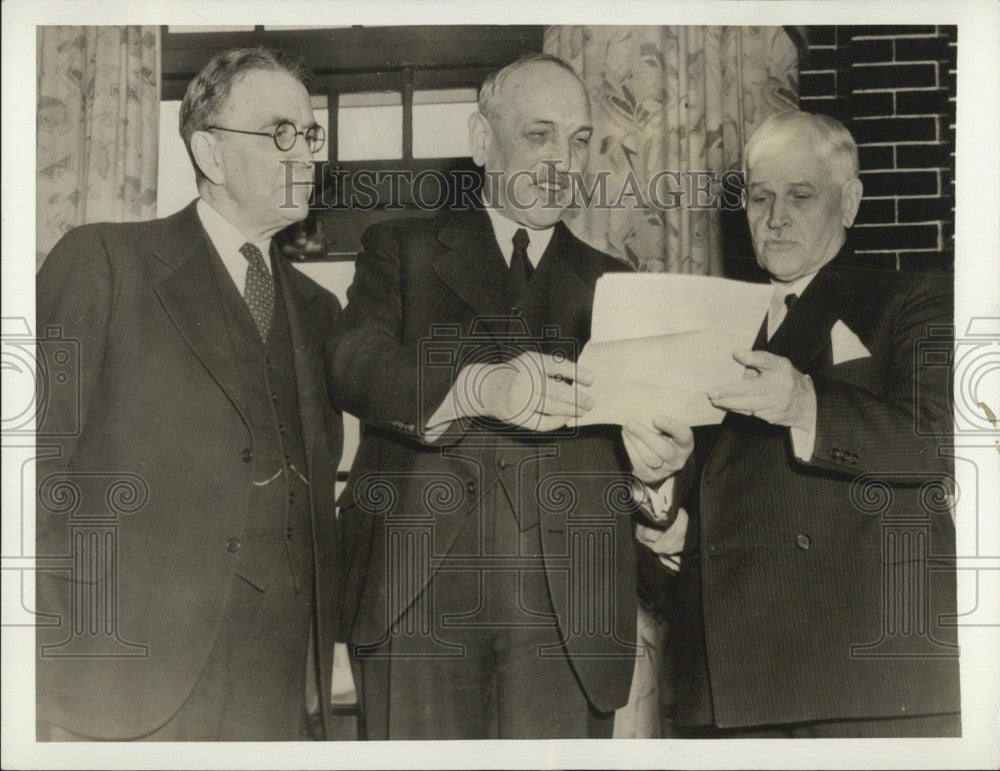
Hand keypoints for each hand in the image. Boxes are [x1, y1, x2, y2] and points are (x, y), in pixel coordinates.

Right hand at [470, 351, 593, 431]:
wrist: (487, 387)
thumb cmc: (517, 374)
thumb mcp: (531, 362)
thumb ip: (552, 368)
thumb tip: (580, 383)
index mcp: (531, 361)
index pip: (559, 366)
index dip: (577, 373)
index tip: (591, 380)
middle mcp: (525, 379)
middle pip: (558, 391)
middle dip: (578, 398)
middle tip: (590, 403)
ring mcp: (520, 398)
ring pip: (552, 408)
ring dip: (570, 411)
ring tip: (581, 411)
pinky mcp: (517, 415)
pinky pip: (542, 423)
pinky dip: (556, 422)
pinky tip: (565, 419)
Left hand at [622, 415, 693, 484]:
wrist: (660, 460)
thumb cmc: (664, 436)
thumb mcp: (669, 429)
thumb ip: (661, 421)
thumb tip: (643, 407)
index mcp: (685, 444)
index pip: (683, 435)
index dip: (671, 427)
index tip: (656, 419)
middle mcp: (677, 459)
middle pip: (663, 449)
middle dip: (645, 435)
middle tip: (631, 423)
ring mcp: (664, 470)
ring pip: (649, 457)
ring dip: (634, 440)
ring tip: (627, 427)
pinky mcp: (649, 475)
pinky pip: (638, 462)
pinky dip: (630, 447)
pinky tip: (626, 435)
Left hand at [708, 348, 815, 429]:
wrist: (806, 403)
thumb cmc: (783, 378)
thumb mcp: (776, 365)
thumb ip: (757, 362)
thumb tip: (736, 357)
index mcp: (780, 367)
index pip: (766, 360)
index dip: (752, 356)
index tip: (736, 352)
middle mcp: (780, 385)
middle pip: (751, 388)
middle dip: (728, 392)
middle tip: (712, 393)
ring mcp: (777, 403)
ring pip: (749, 404)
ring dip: (729, 403)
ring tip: (715, 400)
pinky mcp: (774, 416)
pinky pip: (752, 413)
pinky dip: (739, 409)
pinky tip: (727, 406)